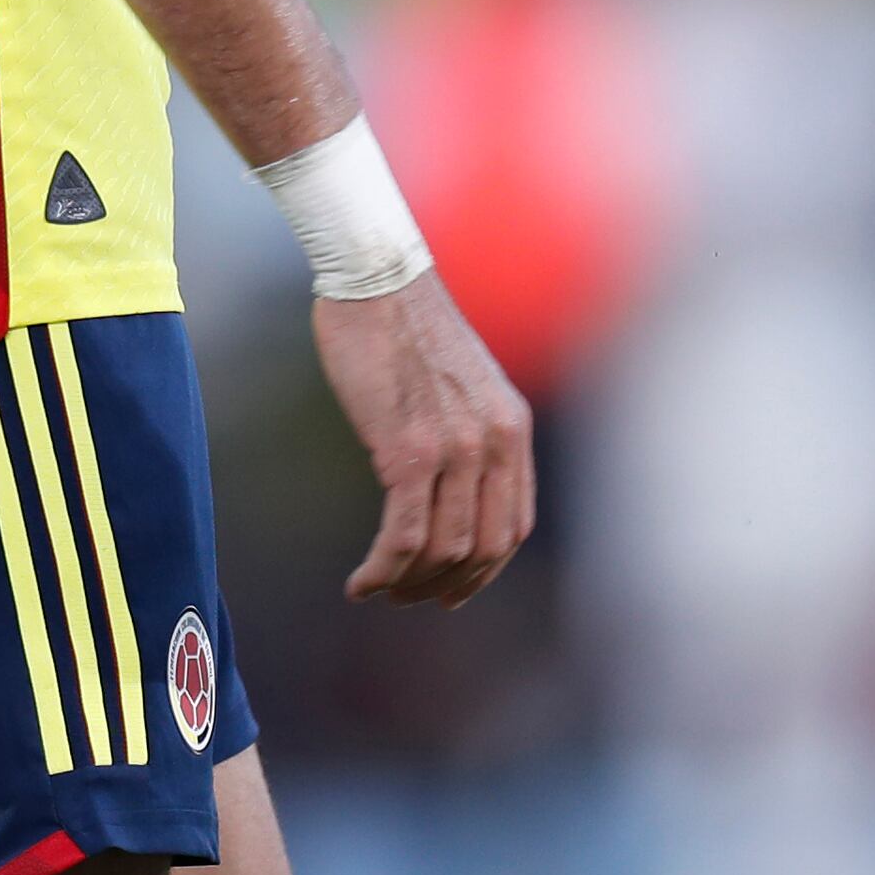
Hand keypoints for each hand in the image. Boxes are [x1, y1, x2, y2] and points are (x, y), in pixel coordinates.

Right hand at [310, 276, 534, 607]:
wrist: (375, 276)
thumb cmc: (403, 324)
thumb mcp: (460, 382)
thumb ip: (467, 432)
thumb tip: (448, 487)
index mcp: (511, 427)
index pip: (514, 526)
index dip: (484, 571)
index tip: (451, 590)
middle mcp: (494, 441)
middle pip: (483, 550)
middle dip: (445, 587)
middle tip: (408, 599)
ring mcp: (455, 447)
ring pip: (443, 551)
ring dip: (407, 584)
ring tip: (377, 590)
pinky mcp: (408, 449)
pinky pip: (404, 536)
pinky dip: (383, 571)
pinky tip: (360, 582)